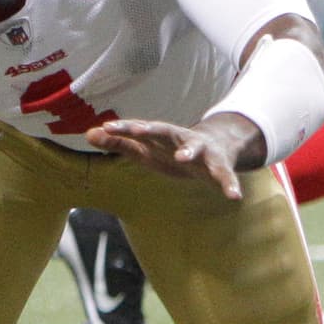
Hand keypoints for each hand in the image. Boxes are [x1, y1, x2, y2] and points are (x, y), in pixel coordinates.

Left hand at [85, 114, 258, 199]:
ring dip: (189, 152)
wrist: (217, 146)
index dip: (124, 128)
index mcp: (161, 136)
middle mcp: (180, 138)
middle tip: (138, 130)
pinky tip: (235, 197)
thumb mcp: (146, 148)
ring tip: (183, 159)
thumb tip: (89, 134)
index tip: (106, 127)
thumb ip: (119, 143)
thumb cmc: (172, 150)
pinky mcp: (219, 166)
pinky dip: (230, 185)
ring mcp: (202, 151)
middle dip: (152, 129)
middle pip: (165, 130)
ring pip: (197, 149)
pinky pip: (225, 175)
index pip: (139, 129)